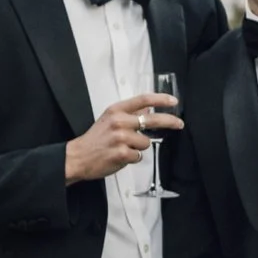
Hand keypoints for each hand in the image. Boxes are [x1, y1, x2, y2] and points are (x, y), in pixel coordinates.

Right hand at [64, 92, 182, 183]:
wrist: (77, 157)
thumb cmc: (94, 139)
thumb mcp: (109, 119)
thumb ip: (128, 114)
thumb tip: (147, 110)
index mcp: (116, 110)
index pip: (143, 100)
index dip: (161, 99)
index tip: (173, 101)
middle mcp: (119, 122)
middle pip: (152, 119)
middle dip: (170, 121)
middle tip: (179, 124)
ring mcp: (121, 138)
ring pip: (146, 143)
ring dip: (139, 147)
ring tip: (123, 148)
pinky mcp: (122, 153)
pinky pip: (139, 156)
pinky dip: (132, 158)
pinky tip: (120, 156)